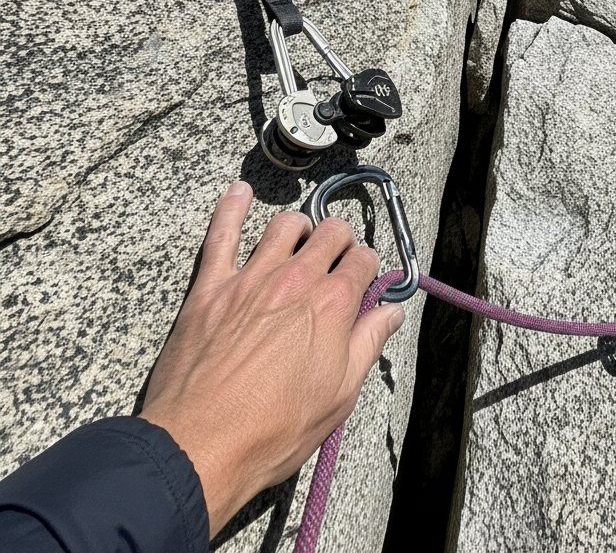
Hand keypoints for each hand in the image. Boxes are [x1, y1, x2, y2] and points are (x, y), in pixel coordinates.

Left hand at [139, 181, 403, 535]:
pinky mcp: (211, 287)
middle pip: (330, 232)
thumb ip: (369, 343)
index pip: (362, 260)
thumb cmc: (274, 429)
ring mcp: (250, 278)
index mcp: (333, 304)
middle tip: (336, 258)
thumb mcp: (340, 395)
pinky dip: (231, 208)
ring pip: (284, 225)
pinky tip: (238, 192)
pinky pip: (221, 234)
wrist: (200, 446)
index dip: (366, 268)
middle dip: (340, 240)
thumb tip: (392, 312)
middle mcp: (296, 279)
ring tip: (299, 240)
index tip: (361, 280)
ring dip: (299, 227)